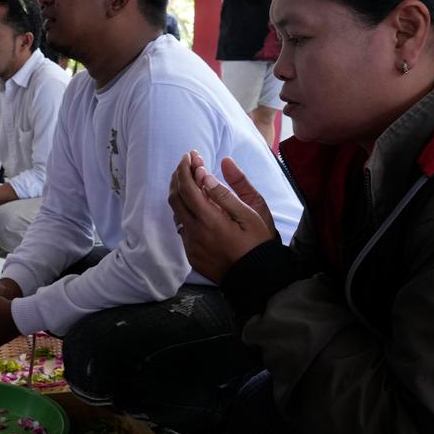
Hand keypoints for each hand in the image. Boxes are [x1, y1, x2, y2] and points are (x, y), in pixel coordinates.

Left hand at [167, 151, 278, 282]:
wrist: (257, 279)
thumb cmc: (259, 243)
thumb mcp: (251, 213)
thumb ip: (228, 191)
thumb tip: (211, 169)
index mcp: (210, 220)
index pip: (188, 187)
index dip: (186, 168)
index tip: (190, 155)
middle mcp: (194, 232)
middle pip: (175, 198)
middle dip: (178, 176)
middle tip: (187, 163)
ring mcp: (191, 245)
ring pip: (176, 213)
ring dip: (179, 193)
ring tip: (189, 179)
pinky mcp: (191, 255)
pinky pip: (181, 227)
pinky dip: (184, 211)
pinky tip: (194, 205)